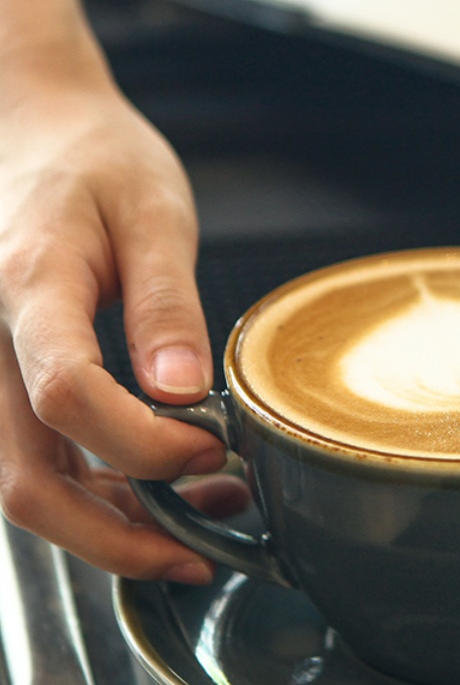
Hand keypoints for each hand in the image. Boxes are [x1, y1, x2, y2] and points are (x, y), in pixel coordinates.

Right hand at [0, 70, 247, 579]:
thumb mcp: (152, 212)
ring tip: (197, 523)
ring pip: (22, 485)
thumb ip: (168, 305)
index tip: (212, 449)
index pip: (67, 394)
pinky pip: (31, 460)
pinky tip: (156, 491)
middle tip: (197, 555)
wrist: (29, 129)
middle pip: (25, 479)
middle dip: (116, 537)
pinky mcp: (0, 383)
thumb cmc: (94, 160)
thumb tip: (186, 399)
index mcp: (26, 284)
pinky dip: (91, 494)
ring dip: (107, 525)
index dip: (145, 445)